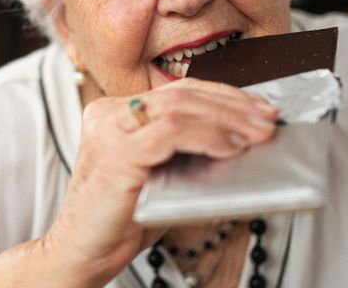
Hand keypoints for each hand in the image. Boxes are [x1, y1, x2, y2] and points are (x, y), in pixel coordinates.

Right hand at [40, 78, 277, 284]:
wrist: (80, 255)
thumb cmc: (119, 222)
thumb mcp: (158, 176)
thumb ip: (185, 153)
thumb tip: (239, 139)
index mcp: (115, 113)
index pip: (177, 92)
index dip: (223, 96)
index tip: (258, 109)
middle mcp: (108, 115)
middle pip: (181, 94)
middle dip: (232, 105)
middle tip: (267, 119)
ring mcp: (109, 131)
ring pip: (179, 107)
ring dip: (227, 119)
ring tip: (256, 134)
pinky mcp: (116, 155)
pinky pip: (170, 132)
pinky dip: (206, 136)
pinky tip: (229, 148)